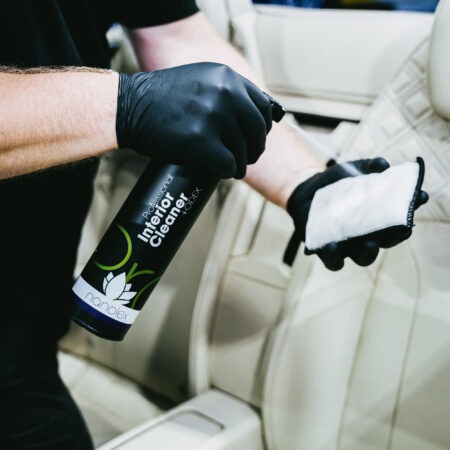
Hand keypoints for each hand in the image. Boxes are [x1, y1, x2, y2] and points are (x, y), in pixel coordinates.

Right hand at [116, 62, 276, 178]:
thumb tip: (253, 114)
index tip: (256, 138)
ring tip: (233, 168)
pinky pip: (228, 165)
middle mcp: (224, 93)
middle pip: (257, 131)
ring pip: (243, 151)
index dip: (262, 127)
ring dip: (239, 164)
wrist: (130, 106)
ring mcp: (213, 117)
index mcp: (226, 77)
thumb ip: (227, 91)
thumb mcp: (201, 80)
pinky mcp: (201, 142)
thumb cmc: (161, 98)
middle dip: (255, 149)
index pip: (262, 107)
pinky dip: (227, 172)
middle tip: (248, 158)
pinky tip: (221, 171)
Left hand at [284, 158, 427, 269]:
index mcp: (380, 218)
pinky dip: (335, 257)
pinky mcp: (326, 249)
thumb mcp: (354, 170)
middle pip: (386, 242)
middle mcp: (367, 235)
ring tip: (368, 244)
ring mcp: (348, 244)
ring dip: (368, 253)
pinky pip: (333, 262)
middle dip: (394, 237)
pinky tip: (333, 246)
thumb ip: (369, 167)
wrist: (308, 190)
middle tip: (400, 229)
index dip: (412, 209)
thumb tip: (383, 164)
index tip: (419, 197)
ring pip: (362, 257)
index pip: (400, 217)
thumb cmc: (338, 182)